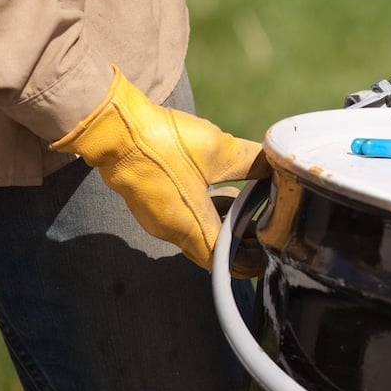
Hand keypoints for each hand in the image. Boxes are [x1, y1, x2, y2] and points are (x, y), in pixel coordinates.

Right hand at [52, 66, 269, 271]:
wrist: (114, 129)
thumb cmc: (163, 144)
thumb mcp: (218, 152)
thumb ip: (251, 163)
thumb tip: (276, 166)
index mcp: (190, 227)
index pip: (224, 261)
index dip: (249, 261)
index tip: (268, 254)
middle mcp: (171, 231)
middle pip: (211, 248)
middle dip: (239, 242)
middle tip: (264, 228)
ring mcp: (157, 217)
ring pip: (197, 230)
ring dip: (223, 222)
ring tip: (250, 205)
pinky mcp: (149, 202)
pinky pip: (183, 216)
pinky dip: (206, 210)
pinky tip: (220, 188)